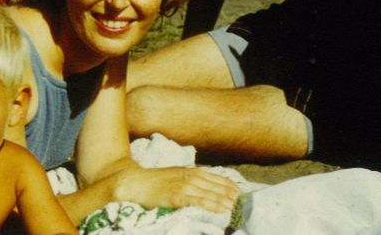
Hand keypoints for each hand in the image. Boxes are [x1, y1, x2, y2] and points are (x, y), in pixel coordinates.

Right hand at [113, 166, 240, 213]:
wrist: (135, 182)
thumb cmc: (155, 181)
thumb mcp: (176, 176)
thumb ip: (192, 181)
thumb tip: (208, 190)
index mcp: (191, 171)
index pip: (218, 178)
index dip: (232, 187)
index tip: (243, 194)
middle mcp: (190, 176)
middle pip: (218, 186)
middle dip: (232, 195)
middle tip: (245, 204)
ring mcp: (184, 186)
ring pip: (211, 194)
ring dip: (226, 201)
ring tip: (238, 209)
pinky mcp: (177, 196)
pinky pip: (198, 201)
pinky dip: (211, 205)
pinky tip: (221, 210)